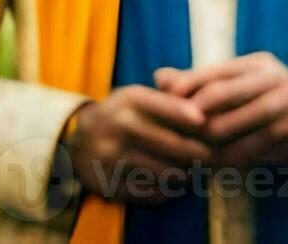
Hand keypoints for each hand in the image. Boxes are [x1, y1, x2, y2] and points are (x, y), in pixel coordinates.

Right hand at [63, 85, 209, 202]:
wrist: (77, 140)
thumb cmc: (121, 114)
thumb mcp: (137, 96)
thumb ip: (169, 95)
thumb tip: (204, 109)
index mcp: (130, 100)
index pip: (165, 106)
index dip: (187, 115)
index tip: (204, 122)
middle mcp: (119, 126)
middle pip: (170, 144)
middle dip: (195, 152)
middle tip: (210, 155)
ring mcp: (111, 156)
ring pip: (162, 171)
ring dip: (183, 174)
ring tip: (193, 172)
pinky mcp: (109, 182)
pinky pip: (147, 192)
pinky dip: (164, 191)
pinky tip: (172, 187)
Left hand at [159, 51, 287, 168]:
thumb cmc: (267, 103)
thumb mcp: (240, 86)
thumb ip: (200, 81)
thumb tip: (159, 75)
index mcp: (259, 65)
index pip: (211, 75)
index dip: (183, 90)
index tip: (162, 108)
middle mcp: (275, 80)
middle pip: (216, 97)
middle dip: (190, 118)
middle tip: (173, 135)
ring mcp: (285, 108)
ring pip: (227, 129)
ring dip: (203, 143)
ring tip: (187, 152)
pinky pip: (245, 153)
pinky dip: (223, 160)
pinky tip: (212, 164)